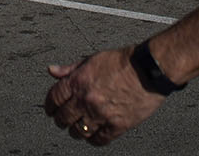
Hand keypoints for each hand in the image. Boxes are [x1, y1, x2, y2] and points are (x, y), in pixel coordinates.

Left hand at [44, 47, 162, 145]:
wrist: (148, 69)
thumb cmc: (123, 61)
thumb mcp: (92, 59)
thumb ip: (70, 68)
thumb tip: (52, 70)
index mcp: (78, 81)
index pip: (54, 99)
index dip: (50, 106)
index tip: (51, 109)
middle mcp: (86, 99)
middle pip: (63, 118)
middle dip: (60, 120)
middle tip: (62, 120)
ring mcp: (101, 114)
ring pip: (78, 132)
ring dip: (75, 131)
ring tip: (77, 128)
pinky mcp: (117, 125)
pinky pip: (98, 140)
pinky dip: (93, 139)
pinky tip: (93, 135)